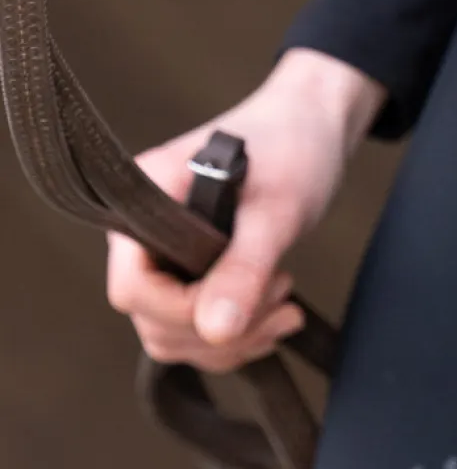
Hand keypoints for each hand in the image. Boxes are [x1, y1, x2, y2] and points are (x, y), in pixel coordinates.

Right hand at [107, 48, 385, 373]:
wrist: (311, 129)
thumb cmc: (290, 149)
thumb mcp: (274, 210)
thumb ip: (243, 268)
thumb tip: (216, 331)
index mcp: (142, 206)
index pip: (133, 288)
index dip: (185, 310)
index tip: (247, 296)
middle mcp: (143, 237)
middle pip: (153, 321)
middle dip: (221, 329)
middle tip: (281, 294)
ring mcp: (167, 259)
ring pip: (177, 336)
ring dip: (237, 339)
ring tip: (286, 303)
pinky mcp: (194, 275)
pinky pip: (200, 331)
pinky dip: (240, 337)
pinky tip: (278, 313)